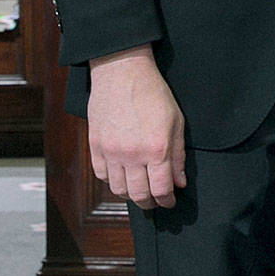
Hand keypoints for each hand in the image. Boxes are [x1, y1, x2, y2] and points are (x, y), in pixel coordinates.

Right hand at [87, 46, 186, 210]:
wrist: (121, 72)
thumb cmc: (153, 93)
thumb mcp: (176, 122)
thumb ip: (178, 156)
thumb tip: (179, 182)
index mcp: (156, 149)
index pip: (161, 190)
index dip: (167, 201)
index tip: (169, 202)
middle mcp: (132, 155)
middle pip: (139, 195)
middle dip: (150, 203)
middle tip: (155, 203)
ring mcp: (111, 152)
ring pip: (118, 189)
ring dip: (131, 195)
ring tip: (139, 191)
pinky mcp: (95, 146)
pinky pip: (102, 175)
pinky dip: (112, 181)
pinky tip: (122, 177)